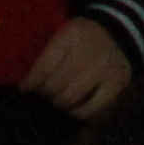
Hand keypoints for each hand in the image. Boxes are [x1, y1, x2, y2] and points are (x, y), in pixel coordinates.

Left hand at [21, 16, 135, 119]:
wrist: (119, 32)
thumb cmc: (83, 36)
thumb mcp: (64, 32)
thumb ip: (46, 51)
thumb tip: (25, 81)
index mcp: (72, 34)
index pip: (44, 66)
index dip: (31, 81)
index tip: (24, 88)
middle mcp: (90, 51)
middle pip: (56, 84)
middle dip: (44, 93)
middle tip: (41, 94)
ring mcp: (105, 68)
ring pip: (70, 98)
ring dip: (58, 102)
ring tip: (56, 99)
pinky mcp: (117, 84)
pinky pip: (91, 109)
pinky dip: (78, 112)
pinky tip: (72, 107)